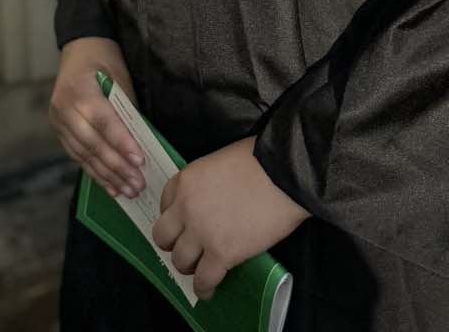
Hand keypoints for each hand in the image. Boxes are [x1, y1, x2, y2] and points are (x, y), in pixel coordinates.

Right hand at [48, 36, 146, 201]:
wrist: (79, 47)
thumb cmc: (105, 59)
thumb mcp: (119, 76)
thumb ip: (126, 108)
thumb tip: (142, 143)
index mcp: (81, 90)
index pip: (104, 122)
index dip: (122, 143)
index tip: (140, 161)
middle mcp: (64, 109)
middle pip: (93, 144)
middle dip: (117, 167)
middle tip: (138, 184)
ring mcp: (58, 121)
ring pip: (84, 155)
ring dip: (107, 176)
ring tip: (128, 191)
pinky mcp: (58, 131)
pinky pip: (77, 156)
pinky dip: (95, 172)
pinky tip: (110, 186)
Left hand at [151, 136, 309, 300]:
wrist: (284, 173)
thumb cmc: (260, 159)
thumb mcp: (221, 161)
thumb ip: (207, 183)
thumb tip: (213, 199)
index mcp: (187, 180)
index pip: (165, 204)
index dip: (176, 217)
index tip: (184, 224)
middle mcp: (186, 207)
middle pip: (163, 236)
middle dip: (175, 243)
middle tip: (190, 247)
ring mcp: (202, 233)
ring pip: (180, 261)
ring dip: (190, 266)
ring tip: (202, 268)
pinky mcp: (221, 254)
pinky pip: (203, 280)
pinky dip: (204, 288)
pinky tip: (210, 289)